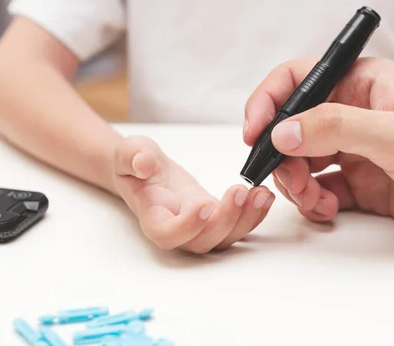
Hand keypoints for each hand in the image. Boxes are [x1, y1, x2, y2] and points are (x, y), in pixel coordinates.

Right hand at [111, 136, 274, 252]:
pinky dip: (254, 214)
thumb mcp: (129, 152)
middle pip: (203, 241)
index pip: (167, 235)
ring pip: (225, 238)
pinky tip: (264, 194)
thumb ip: (133, 157)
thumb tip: (143, 163)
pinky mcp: (217, 218)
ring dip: (246, 219)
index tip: (202, 204)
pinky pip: (238, 225)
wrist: (148, 170)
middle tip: (240, 191)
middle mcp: (178, 230)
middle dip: (226, 220)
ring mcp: (200, 227)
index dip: (186, 226)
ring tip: (260, 193)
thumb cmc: (137, 163)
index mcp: (153, 217)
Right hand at [244, 57, 393, 239]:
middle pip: (294, 126)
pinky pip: (322, 189)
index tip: (254, 131)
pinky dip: (315, 201)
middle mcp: (355, 113)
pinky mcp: (364, 183)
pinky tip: (327, 209)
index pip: (299, 79)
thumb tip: (282, 131)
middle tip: (288, 179)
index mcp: (363, 83)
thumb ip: (336, 129)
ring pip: (304, 161)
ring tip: (313, 201)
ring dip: (297, 182)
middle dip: (282, 154)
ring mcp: (358, 149)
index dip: (269, 101)